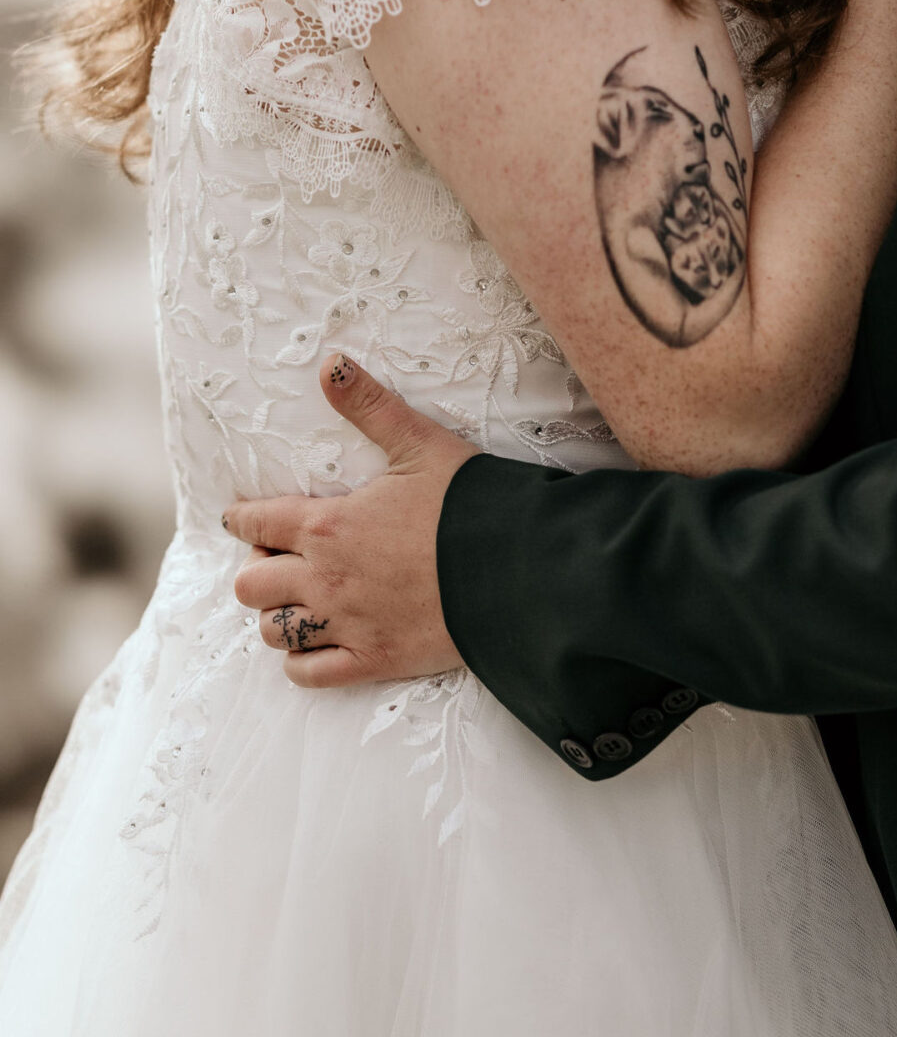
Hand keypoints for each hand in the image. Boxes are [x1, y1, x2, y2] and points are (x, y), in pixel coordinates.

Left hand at [225, 357, 475, 687]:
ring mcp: (346, 624)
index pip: (257, 523)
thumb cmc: (469, 502)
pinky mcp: (372, 660)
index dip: (241, 520)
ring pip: (273, 631)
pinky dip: (302, 662)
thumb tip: (329, 362)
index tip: (239, 519)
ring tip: (299, 602)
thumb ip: (370, 405)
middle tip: (281, 561)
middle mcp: (324, 579)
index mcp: (329, 525)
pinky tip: (315, 646)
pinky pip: (309, 674)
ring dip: (279, 616)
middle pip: (250, 585)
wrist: (517, 568)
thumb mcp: (420, 444)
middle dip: (257, 571)